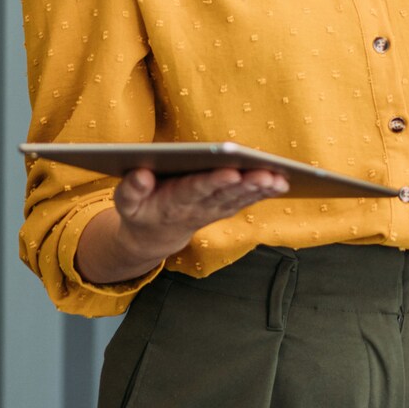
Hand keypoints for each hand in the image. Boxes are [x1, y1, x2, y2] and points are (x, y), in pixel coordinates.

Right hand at [75, 166, 287, 283]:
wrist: (154, 236)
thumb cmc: (140, 209)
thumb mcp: (126, 202)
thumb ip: (131, 188)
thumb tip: (141, 174)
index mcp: (172, 201)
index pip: (195, 189)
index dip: (213, 182)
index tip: (231, 171)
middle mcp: (197, 206)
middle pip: (224, 194)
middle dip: (246, 184)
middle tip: (266, 173)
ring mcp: (212, 209)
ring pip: (239, 198)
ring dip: (260, 189)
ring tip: (280, 178)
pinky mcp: (223, 208)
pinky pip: (245, 201)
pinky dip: (263, 193)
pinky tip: (281, 182)